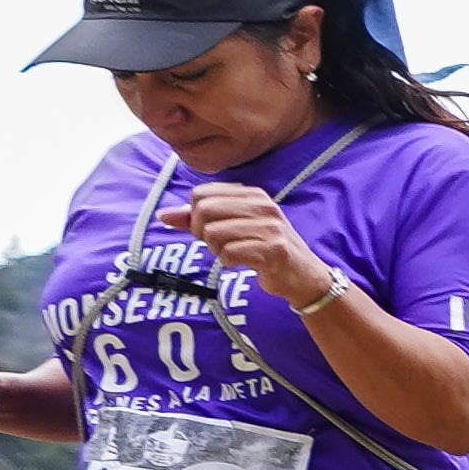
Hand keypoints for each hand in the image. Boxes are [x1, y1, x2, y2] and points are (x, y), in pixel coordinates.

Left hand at [164, 181, 334, 305]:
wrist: (304, 276)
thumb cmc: (265, 249)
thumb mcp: (234, 227)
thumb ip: (199, 219)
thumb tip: (164, 215)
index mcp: (253, 195)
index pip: (201, 194)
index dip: (196, 214)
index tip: (211, 228)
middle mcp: (263, 207)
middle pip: (204, 210)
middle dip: (202, 232)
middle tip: (219, 244)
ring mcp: (270, 228)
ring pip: (213, 233)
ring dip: (216, 250)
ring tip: (234, 253)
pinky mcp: (273, 250)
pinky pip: (229, 253)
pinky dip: (229, 262)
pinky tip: (243, 263)